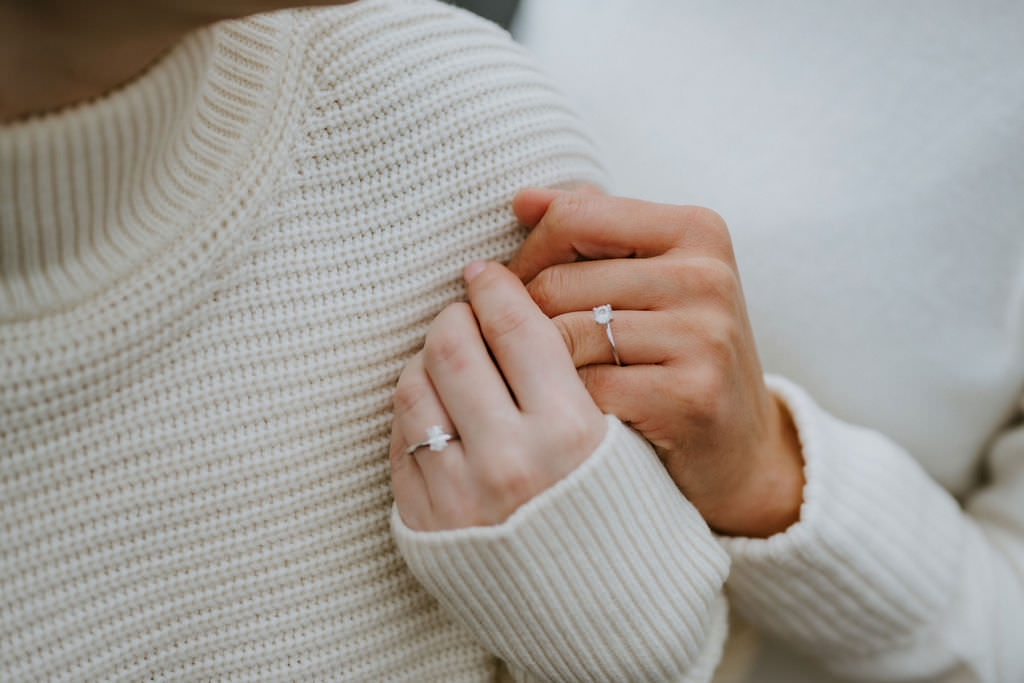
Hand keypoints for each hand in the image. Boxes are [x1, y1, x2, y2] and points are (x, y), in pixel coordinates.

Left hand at [390, 261, 606, 531]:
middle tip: (463, 310)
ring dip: (427, 358)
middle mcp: (510, 461)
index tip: (486, 273)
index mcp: (570, 433)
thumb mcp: (620, 442)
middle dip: (454, 315)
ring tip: (447, 358)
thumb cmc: (621, 514)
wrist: (606, 611)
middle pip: (454, 347)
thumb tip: (519, 310)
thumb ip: (576, 378)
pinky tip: (438, 408)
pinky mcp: (424, 522)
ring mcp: (459, 495)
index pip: (517, 327)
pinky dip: (415, 410)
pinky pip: (400, 439)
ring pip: (415, 386)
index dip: (496, 287)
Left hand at [507, 188, 803, 536]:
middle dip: (521, 318)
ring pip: (565, 336)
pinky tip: (568, 414)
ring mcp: (704, 338)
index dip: (526, 255)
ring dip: (535, 366)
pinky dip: (565, 404)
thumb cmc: (677, 351)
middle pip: (559, 282)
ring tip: (534, 380)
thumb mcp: (651, 277)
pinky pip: (586, 389)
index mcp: (696, 230)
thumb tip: (522, 200)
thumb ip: (593, 231)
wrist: (739, 445)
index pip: (573, 217)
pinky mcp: (690, 397)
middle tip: (510, 349)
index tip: (514, 291)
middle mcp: (707, 277)